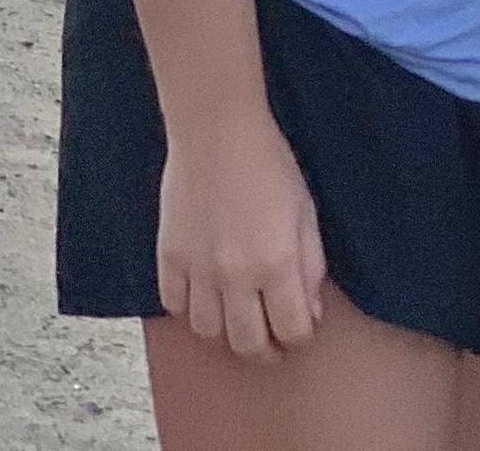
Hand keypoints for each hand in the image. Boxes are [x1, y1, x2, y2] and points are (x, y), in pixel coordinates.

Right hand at [157, 111, 328, 358]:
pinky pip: (175, 306)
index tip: (300, 329)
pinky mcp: (168, 258)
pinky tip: (204, 294)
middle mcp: (236, 276)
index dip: (300, 337)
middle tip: (270, 339)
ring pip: (208, 333)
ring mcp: (198, 270)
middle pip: (248, 344)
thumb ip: (311, 265)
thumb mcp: (305, 210)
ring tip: (237, 316)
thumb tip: (310, 313)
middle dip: (265, 350)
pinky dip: (190, 309)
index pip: (291, 330)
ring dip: (226, 332)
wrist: (216, 130)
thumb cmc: (269, 163)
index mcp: (277, 262)